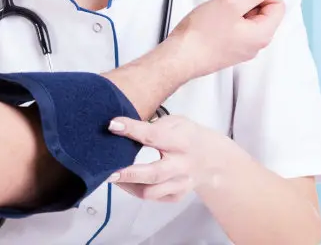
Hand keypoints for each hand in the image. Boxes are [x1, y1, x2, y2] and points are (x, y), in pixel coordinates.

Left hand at [106, 115, 234, 201]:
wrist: (213, 159)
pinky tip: (126, 180)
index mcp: (181, 141)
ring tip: (111, 175)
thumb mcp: (174, 123)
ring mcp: (180, 184)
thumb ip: (151, 126)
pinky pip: (152, 197)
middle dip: (129, 173)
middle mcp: (182, 165)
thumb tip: (119, 126)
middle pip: (154, 174)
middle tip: (108, 171)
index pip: (154, 136)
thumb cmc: (187, 136)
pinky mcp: (176, 195)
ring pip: (150, 191)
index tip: (112, 125)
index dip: (131, 130)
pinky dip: (135, 190)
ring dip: (127, 184)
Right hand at [169, 0, 285, 79]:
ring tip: (218, 7)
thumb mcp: (232, 3)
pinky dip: (229, 19)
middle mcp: (256, 45)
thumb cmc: (202, 33)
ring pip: (249, 21)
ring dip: (237, 8)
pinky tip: (213, 18)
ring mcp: (241, 50)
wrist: (179, 58)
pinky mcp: (228, 51)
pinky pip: (237, 30)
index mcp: (262, 34)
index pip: (278, 5)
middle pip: (264, 13)